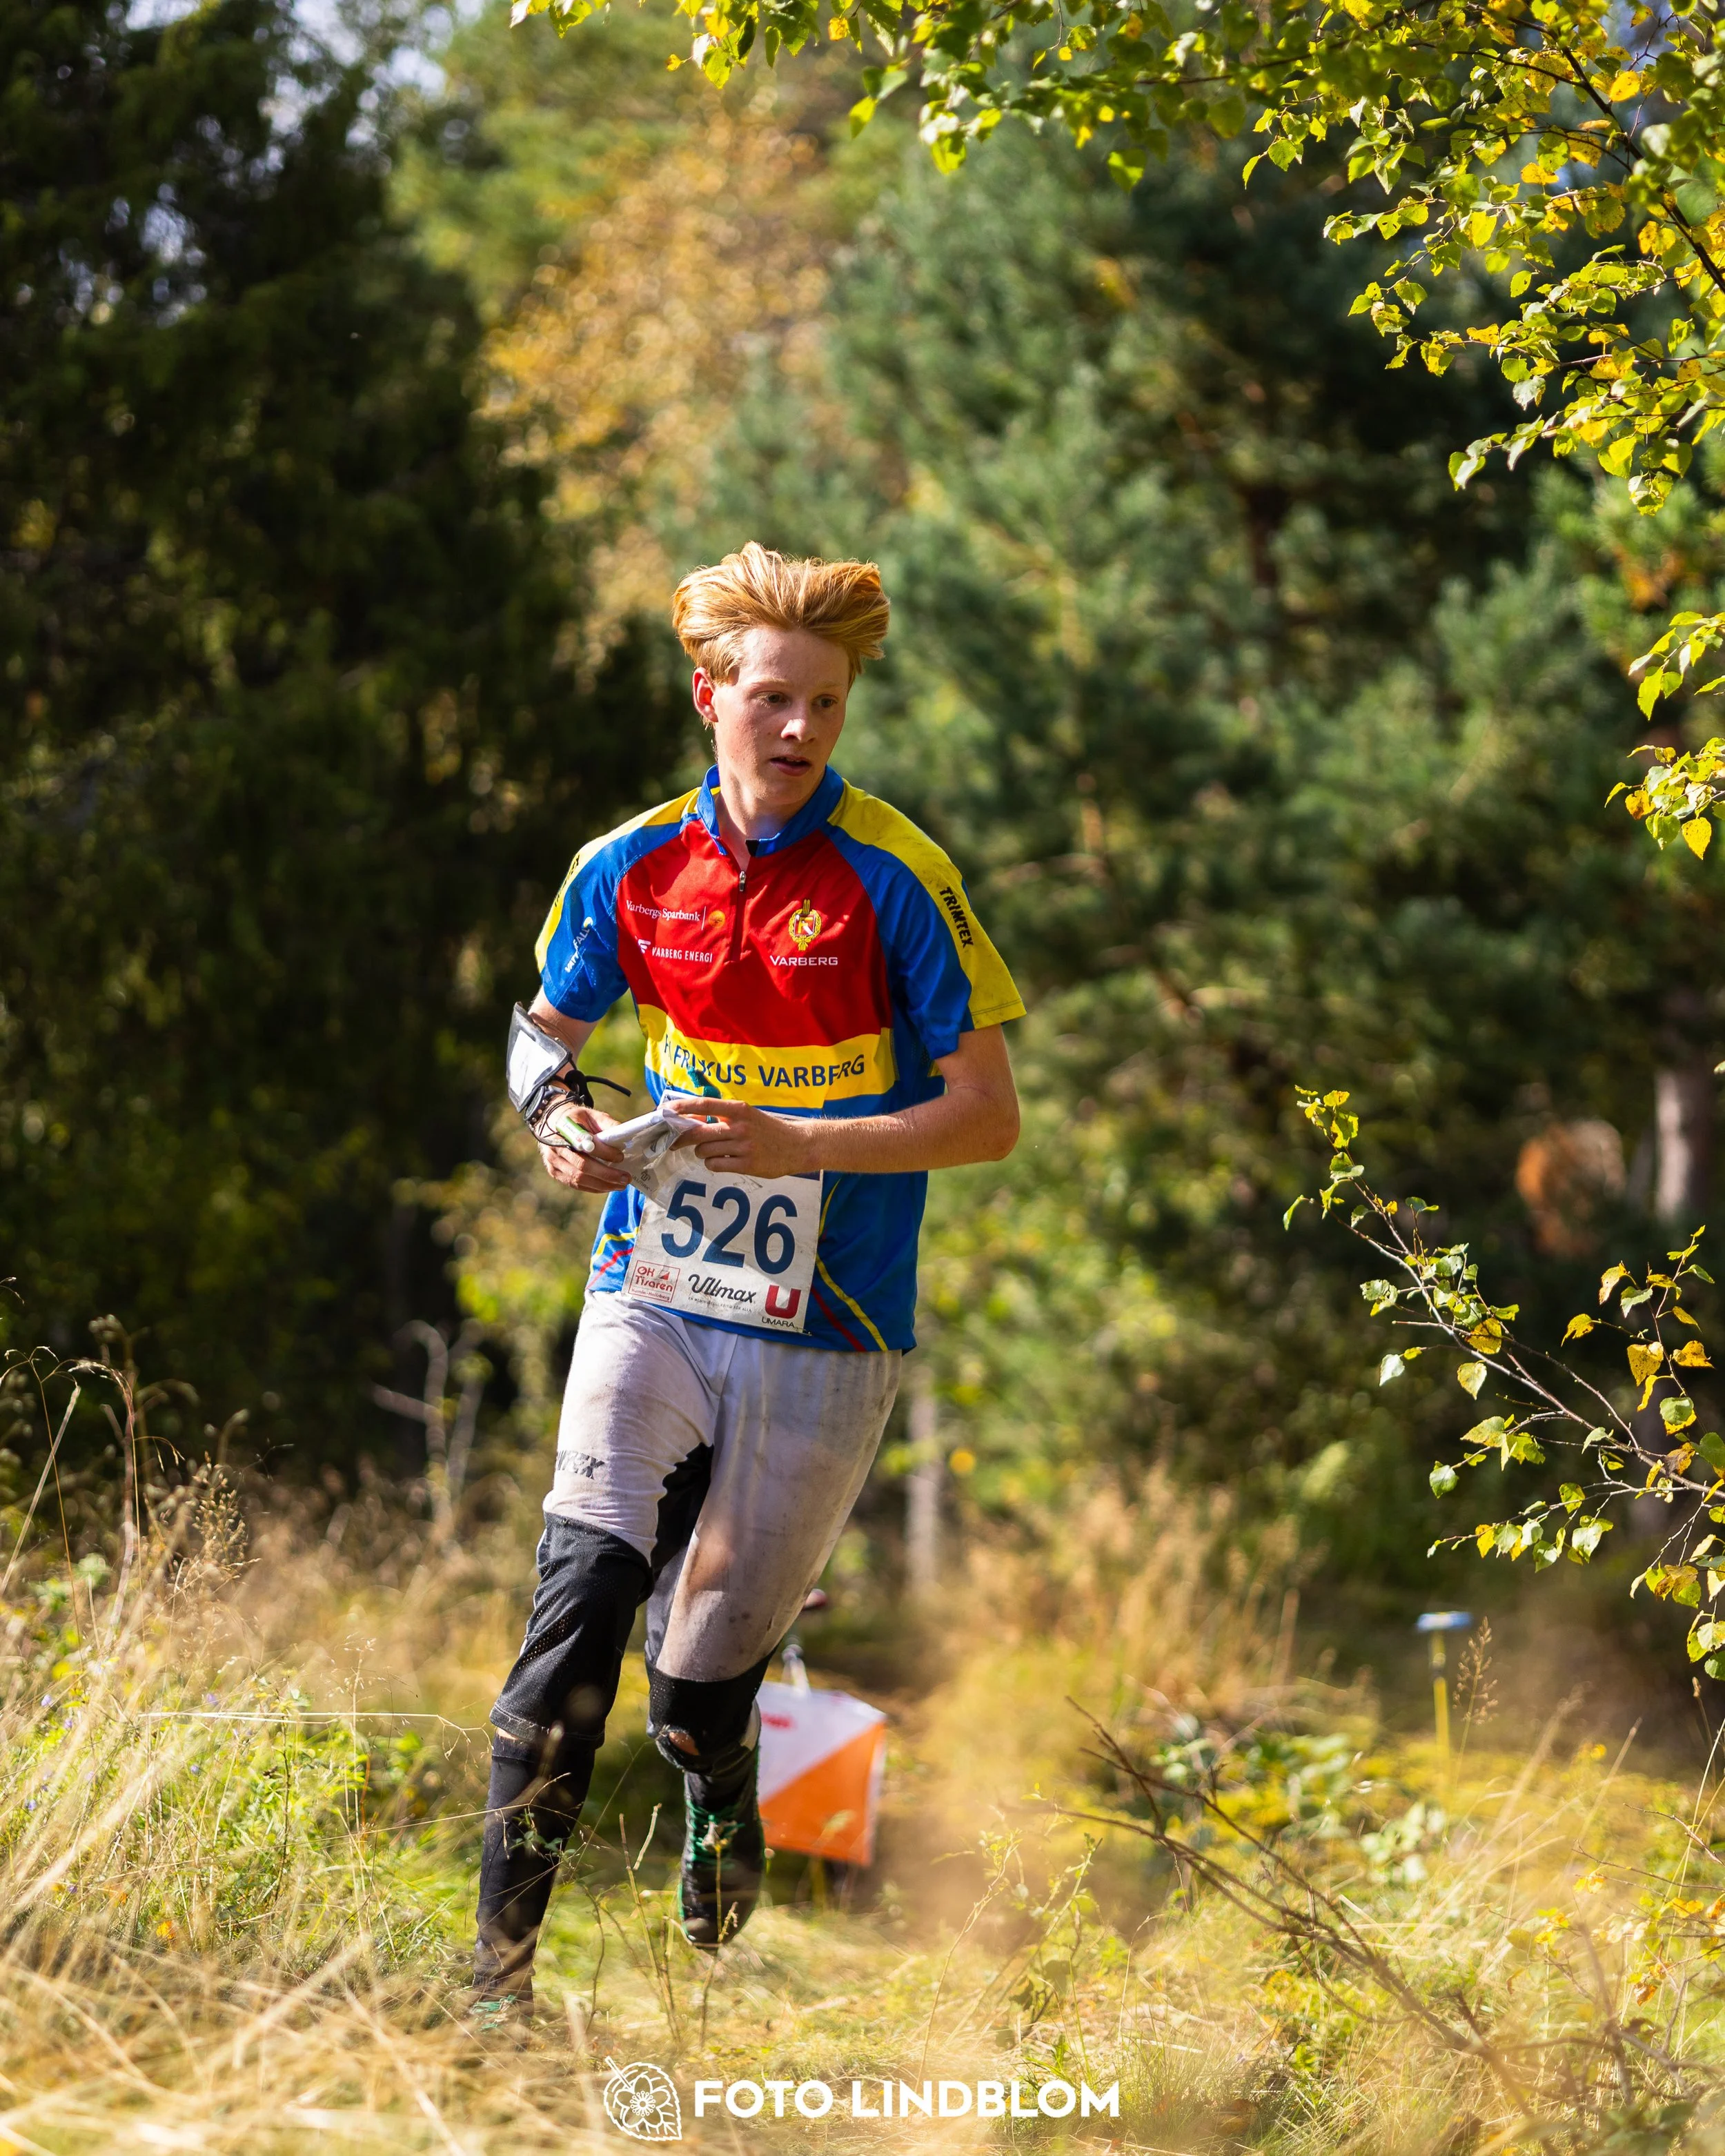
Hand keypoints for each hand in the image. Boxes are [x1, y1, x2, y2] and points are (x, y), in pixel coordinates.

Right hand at [537, 1103, 628, 1192]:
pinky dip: (593, 1188)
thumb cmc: (576, 1119)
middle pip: (583, 1166)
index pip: (587, 1144)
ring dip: (602, 1184)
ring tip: (621, 1185)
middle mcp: (556, 1147)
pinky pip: (575, 1184)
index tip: (621, 1156)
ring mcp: (553, 1161)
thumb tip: (625, 1137)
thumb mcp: (591, 1115)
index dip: (605, 1152)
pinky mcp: (554, 1172)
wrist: (551, 1122)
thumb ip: (607, 1124)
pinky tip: (607, 1186)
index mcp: (566, 1129)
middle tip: (626, 1177)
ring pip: (579, 1178)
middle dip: (607, 1174)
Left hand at [663, 1096, 814, 1178]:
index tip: (665, 1111)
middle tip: (674, 1142)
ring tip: (714, 1151)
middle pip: (698, 1132)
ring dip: (703, 1152)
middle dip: (682, 1138)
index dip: (681, 1108)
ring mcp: (743, 1146)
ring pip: (705, 1151)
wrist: (797, 1145)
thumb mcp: (748, 1115)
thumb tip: (690, 1119)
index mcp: (739, 1109)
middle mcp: (740, 1126)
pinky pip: (716, 1165)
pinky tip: (723, 1161)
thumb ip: (723, 1116)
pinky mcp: (747, 1164)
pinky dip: (714, 1164)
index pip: (703, 1105)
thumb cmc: (767, 1129)